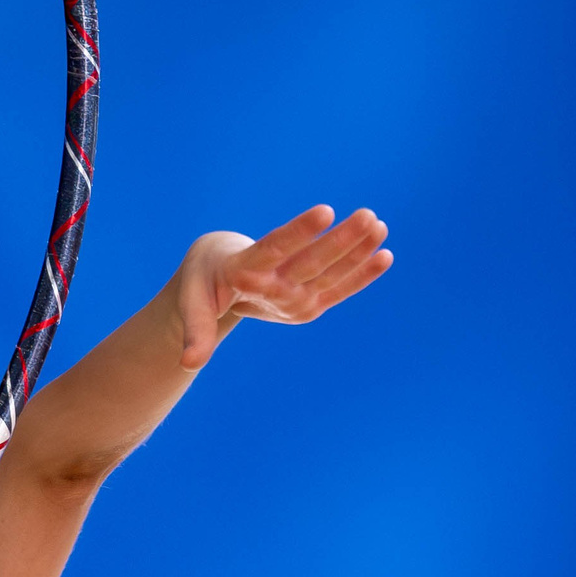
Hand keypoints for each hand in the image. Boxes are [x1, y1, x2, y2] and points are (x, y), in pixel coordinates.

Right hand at [173, 204, 391, 368]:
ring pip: (331, 274)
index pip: (276, 250)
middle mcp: (274, 293)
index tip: (326, 211)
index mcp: (245, 279)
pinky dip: (363, 274)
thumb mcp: (190, 297)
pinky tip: (385, 255)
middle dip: (342, 240)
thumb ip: (196, 327)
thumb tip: (190, 364)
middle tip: (369, 216)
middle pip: (311, 263)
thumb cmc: (200, 280)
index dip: (300, 231)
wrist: (214, 299)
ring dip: (358, 250)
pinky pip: (340, 289)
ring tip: (379, 225)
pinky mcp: (309, 306)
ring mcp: (295, 303)